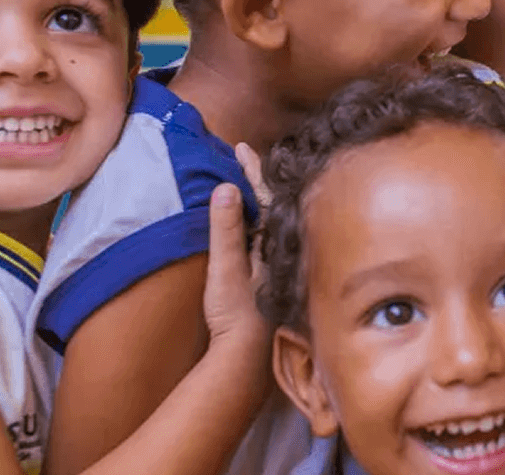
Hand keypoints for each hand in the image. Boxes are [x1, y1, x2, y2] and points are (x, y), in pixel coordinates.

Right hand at [199, 144, 274, 346]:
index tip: (240, 146)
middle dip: (256, 179)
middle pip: (270, 205)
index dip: (252, 170)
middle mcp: (279, 252)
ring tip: (244, 179)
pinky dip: (253, 221)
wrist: (246, 358)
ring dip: (254, 199)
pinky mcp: (266, 279)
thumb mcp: (226, 270)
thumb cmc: (237, 316)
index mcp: (274, 244)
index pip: (265, 196)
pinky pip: (262, 237)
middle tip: (243, 155)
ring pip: (267, 221)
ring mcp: (274, 265)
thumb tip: (226, 187)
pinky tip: (247, 222)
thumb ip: (226, 230)